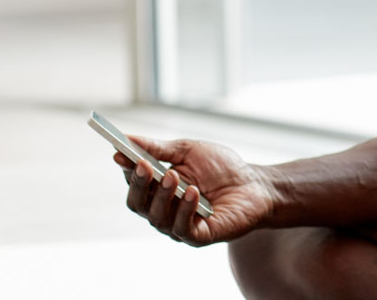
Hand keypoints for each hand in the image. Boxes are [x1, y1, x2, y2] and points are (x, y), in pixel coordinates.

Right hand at [116, 136, 275, 246]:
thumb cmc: (221, 167)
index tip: (121, 153)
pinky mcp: (199, 236)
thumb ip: (159, 148)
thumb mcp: (189, 151)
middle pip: (138, 204)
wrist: (255, 185)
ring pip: (157, 217)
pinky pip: (182, 229)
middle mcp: (163, 209)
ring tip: (173, 176)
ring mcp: (179, 225)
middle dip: (139, 184)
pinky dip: (184, 210)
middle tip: (144, 165)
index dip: (127, 170)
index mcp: (158, 189)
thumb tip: (127, 139)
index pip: (133, 183)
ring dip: (163, 195)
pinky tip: (192, 192)